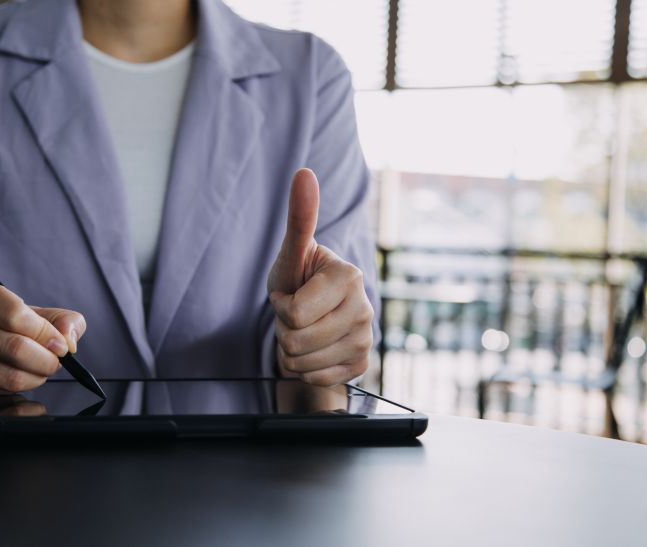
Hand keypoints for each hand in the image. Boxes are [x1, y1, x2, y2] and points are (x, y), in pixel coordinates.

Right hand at [0, 277, 85, 396]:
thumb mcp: (27, 310)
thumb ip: (60, 319)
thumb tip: (70, 339)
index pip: (16, 315)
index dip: (46, 334)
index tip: (61, 345)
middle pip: (15, 348)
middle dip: (47, 361)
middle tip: (54, 362)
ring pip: (8, 375)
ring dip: (36, 378)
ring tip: (40, 370)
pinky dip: (17, 388)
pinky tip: (18, 377)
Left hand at [267, 168, 373, 385]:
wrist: (313, 314)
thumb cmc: (300, 277)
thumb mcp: (293, 251)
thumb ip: (300, 216)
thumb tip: (303, 173)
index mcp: (349, 277)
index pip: (292, 314)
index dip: (280, 305)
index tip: (291, 292)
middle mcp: (365, 309)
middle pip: (294, 341)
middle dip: (283, 329)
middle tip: (296, 313)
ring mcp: (365, 339)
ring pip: (301, 364)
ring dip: (291, 350)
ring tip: (303, 329)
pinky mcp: (361, 364)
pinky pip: (314, 378)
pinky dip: (305, 368)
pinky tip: (314, 347)